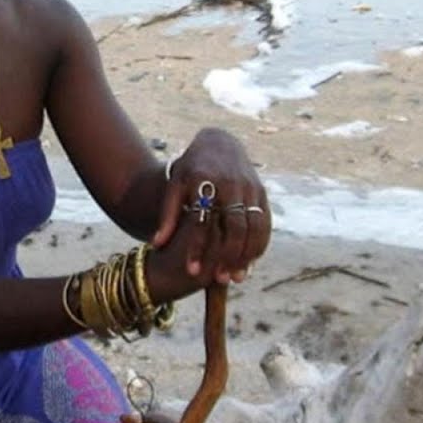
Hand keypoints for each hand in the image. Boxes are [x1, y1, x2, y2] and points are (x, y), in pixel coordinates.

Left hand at [150, 128, 269, 283]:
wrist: (218, 143)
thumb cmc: (190, 170)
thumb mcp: (174, 186)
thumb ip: (168, 215)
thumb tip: (156, 245)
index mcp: (204, 182)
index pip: (201, 222)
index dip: (196, 248)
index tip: (191, 272)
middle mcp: (230, 184)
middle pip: (234, 228)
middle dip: (228, 257)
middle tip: (220, 280)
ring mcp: (249, 187)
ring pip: (254, 228)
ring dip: (247, 255)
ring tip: (236, 277)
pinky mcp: (261, 191)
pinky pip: (265, 222)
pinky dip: (260, 244)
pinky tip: (250, 261)